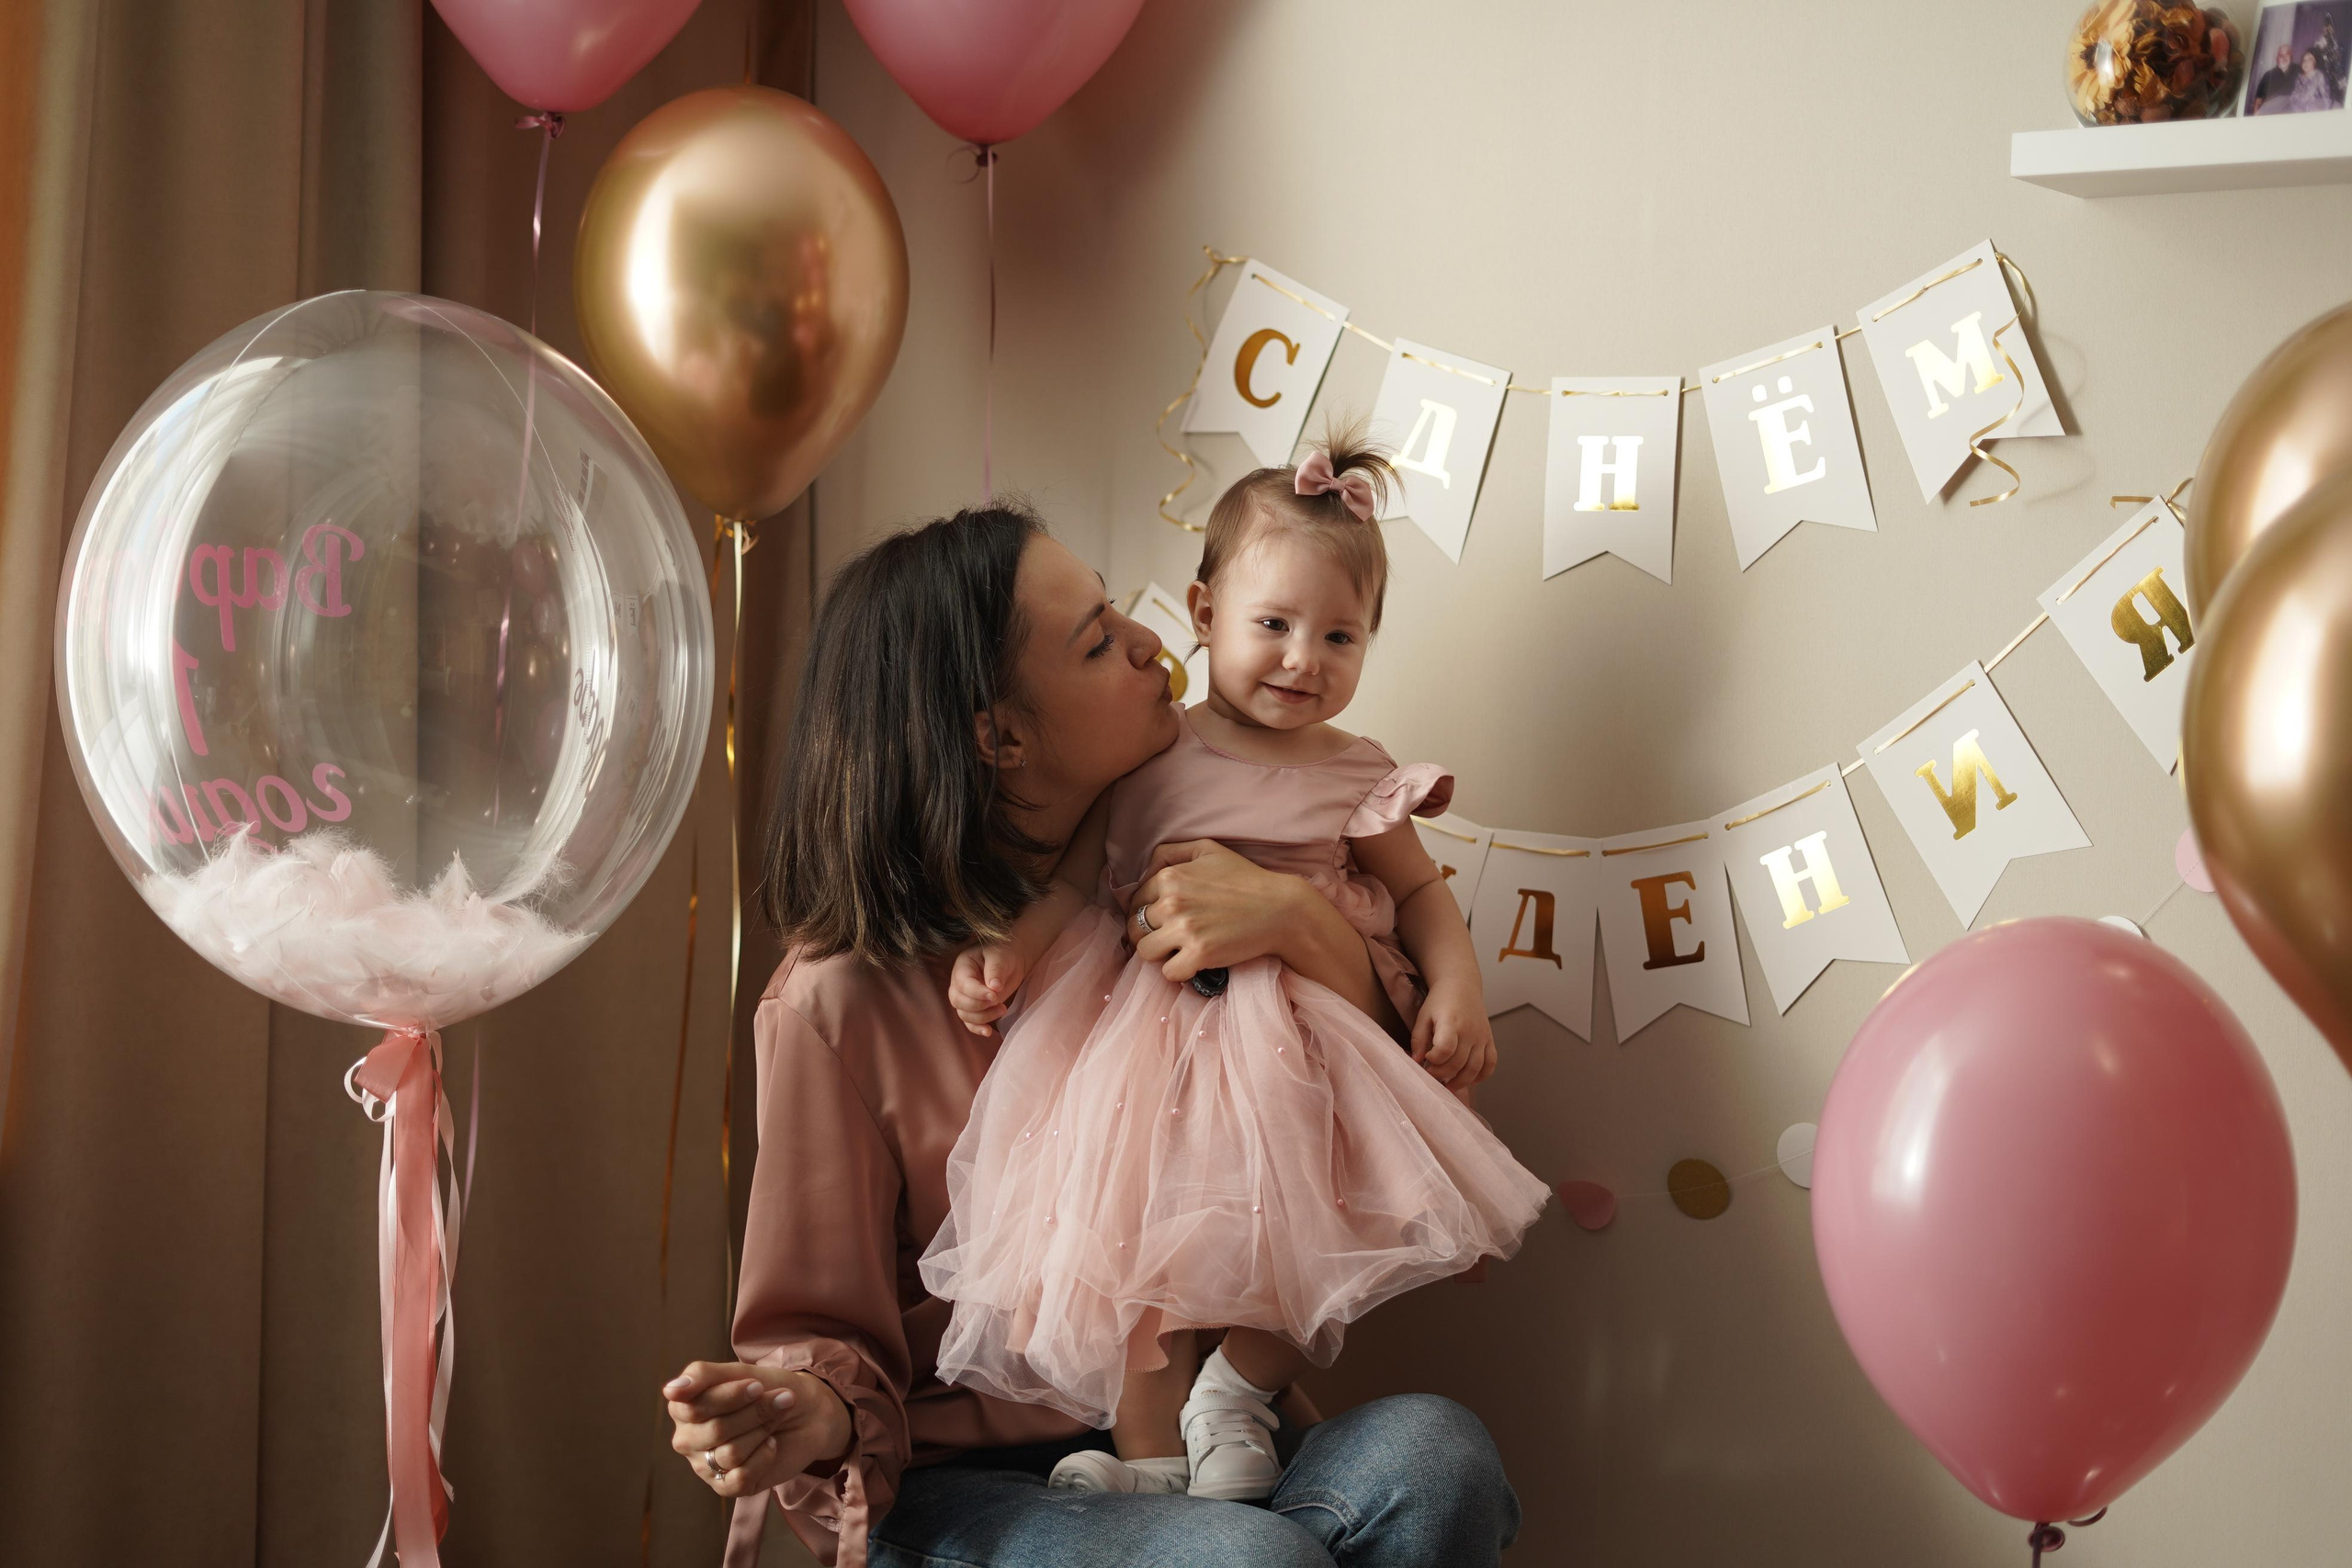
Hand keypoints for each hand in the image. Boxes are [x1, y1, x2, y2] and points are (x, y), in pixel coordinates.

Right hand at [664, 1360, 851, 1498]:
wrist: (807, 1411)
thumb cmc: (767, 1388)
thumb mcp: (739, 1373)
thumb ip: (702, 1376)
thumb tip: (671, 1390)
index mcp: (683, 1409)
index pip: (694, 1407)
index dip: (731, 1397)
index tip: (758, 1386)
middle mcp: (688, 1440)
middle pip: (716, 1431)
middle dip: (753, 1413)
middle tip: (778, 1399)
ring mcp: (705, 1466)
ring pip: (730, 1454)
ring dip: (762, 1431)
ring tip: (775, 1419)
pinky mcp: (727, 1486)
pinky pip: (740, 1478)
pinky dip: (764, 1457)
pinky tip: (771, 1445)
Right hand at [948, 942, 1026, 1036]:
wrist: (1011, 960)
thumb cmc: (1004, 953)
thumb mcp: (1000, 956)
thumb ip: (995, 970)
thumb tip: (994, 988)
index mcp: (963, 967)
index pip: (964, 985)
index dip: (978, 993)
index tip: (995, 996)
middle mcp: (959, 983)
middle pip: (958, 1001)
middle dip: (978, 1006)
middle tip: (997, 1001)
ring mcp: (965, 997)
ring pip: (964, 1014)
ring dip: (982, 1017)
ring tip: (1003, 1009)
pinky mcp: (974, 1008)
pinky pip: (970, 1023)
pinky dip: (978, 1029)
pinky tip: (989, 1032)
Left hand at [1128, 840, 1306, 982]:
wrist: (1280, 909)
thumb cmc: (1246, 878)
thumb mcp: (1207, 850)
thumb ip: (1170, 852)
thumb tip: (1144, 871)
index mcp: (1170, 877)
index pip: (1135, 901)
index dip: (1146, 911)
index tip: (1162, 919)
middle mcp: (1172, 902)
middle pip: (1135, 928)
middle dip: (1149, 933)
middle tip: (1169, 937)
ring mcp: (1185, 930)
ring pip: (1145, 952)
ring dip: (1159, 953)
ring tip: (1178, 950)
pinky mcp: (1199, 954)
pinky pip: (1168, 973)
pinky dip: (1178, 971)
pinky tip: (1192, 962)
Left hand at [1413, 982, 1495, 1090]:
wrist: (1461, 985)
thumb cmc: (1439, 1001)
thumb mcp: (1423, 1016)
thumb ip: (1418, 1039)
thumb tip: (1416, 1061)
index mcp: (1451, 1022)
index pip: (1446, 1049)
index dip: (1434, 1059)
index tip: (1426, 1059)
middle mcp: (1470, 1031)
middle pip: (1458, 1062)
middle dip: (1442, 1074)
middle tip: (1432, 1075)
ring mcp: (1482, 1036)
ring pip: (1475, 1067)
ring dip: (1461, 1081)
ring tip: (1448, 1085)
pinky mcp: (1489, 1040)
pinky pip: (1490, 1063)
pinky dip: (1481, 1076)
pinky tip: (1468, 1080)